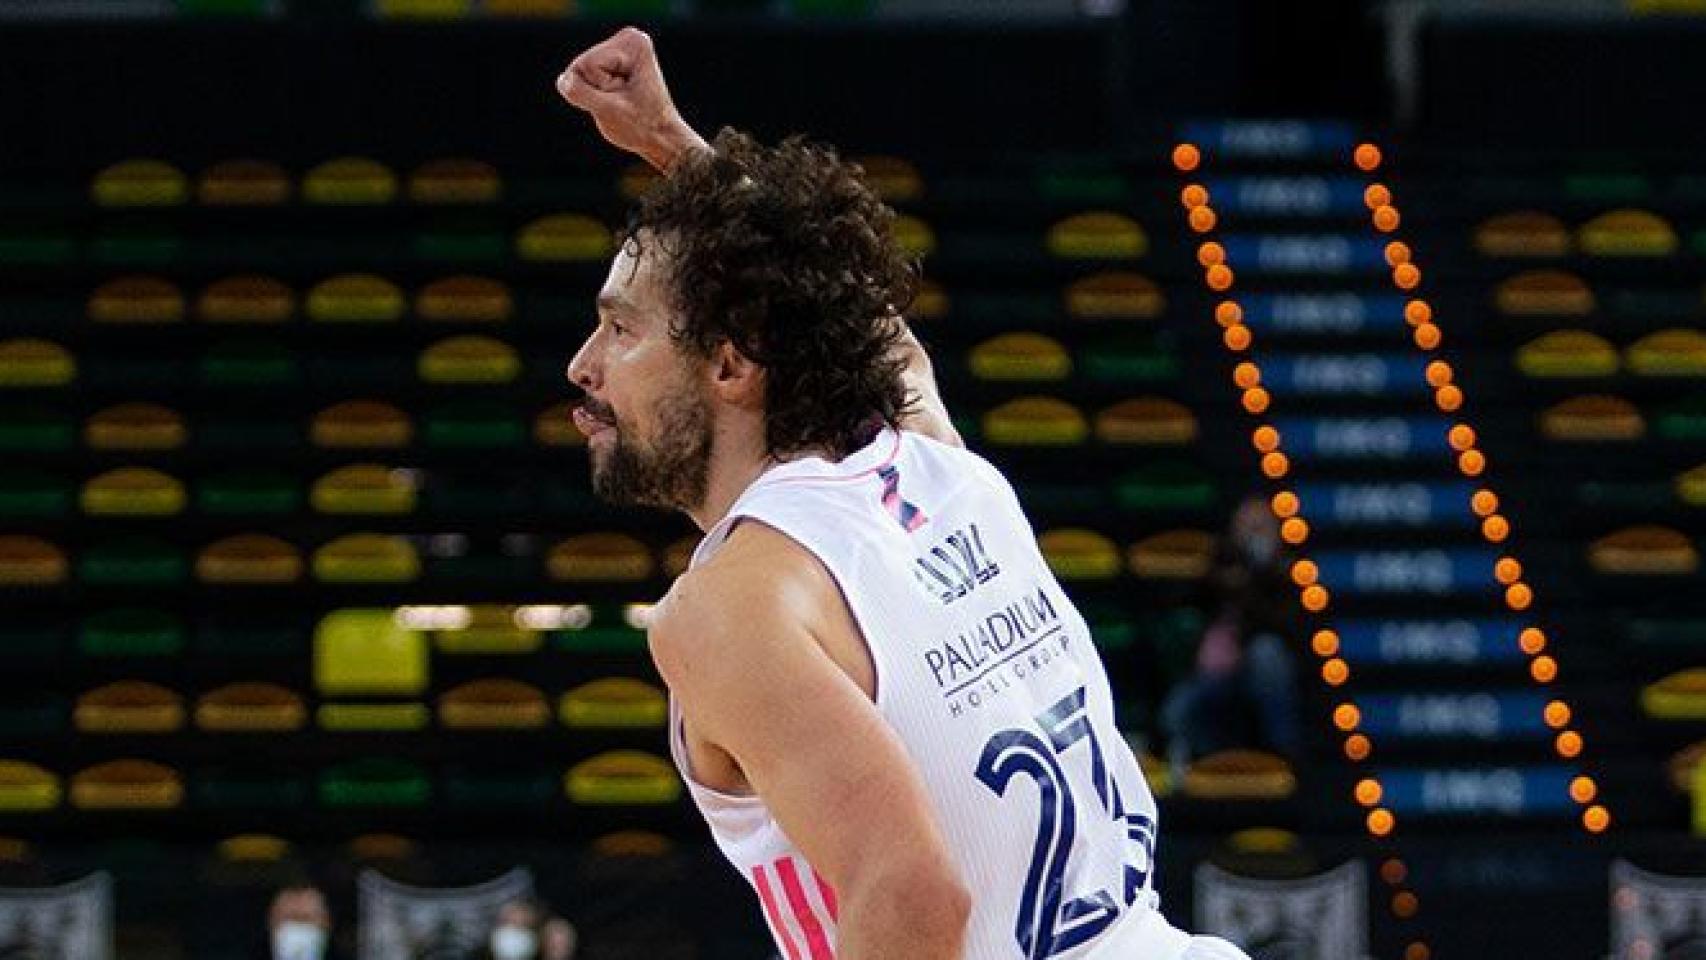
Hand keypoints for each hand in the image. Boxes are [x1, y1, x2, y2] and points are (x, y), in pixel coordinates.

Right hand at [556, 27, 708, 171]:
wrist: (662, 137)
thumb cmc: (642, 127)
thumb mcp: (608, 111)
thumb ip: (580, 93)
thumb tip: (562, 80)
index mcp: (633, 43)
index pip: (586, 65)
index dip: (599, 88)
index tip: (624, 98)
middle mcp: (629, 38)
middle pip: (581, 65)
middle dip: (596, 90)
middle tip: (621, 101)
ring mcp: (620, 48)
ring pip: (580, 73)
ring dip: (595, 93)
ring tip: (621, 101)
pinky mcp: (613, 61)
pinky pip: (584, 77)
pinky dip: (595, 92)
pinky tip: (616, 97)